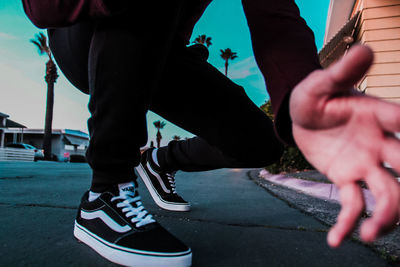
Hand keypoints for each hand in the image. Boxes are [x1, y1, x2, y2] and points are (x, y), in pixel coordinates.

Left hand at [290, 45, 399, 246]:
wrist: (298, 115)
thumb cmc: (314, 95)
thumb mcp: (322, 82)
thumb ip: (342, 71)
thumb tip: (366, 47)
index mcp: (379, 116)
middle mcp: (380, 143)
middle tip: (396, 208)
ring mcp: (365, 164)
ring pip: (388, 193)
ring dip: (386, 216)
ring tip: (368, 235)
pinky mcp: (346, 178)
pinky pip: (353, 203)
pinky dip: (348, 222)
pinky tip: (337, 239)